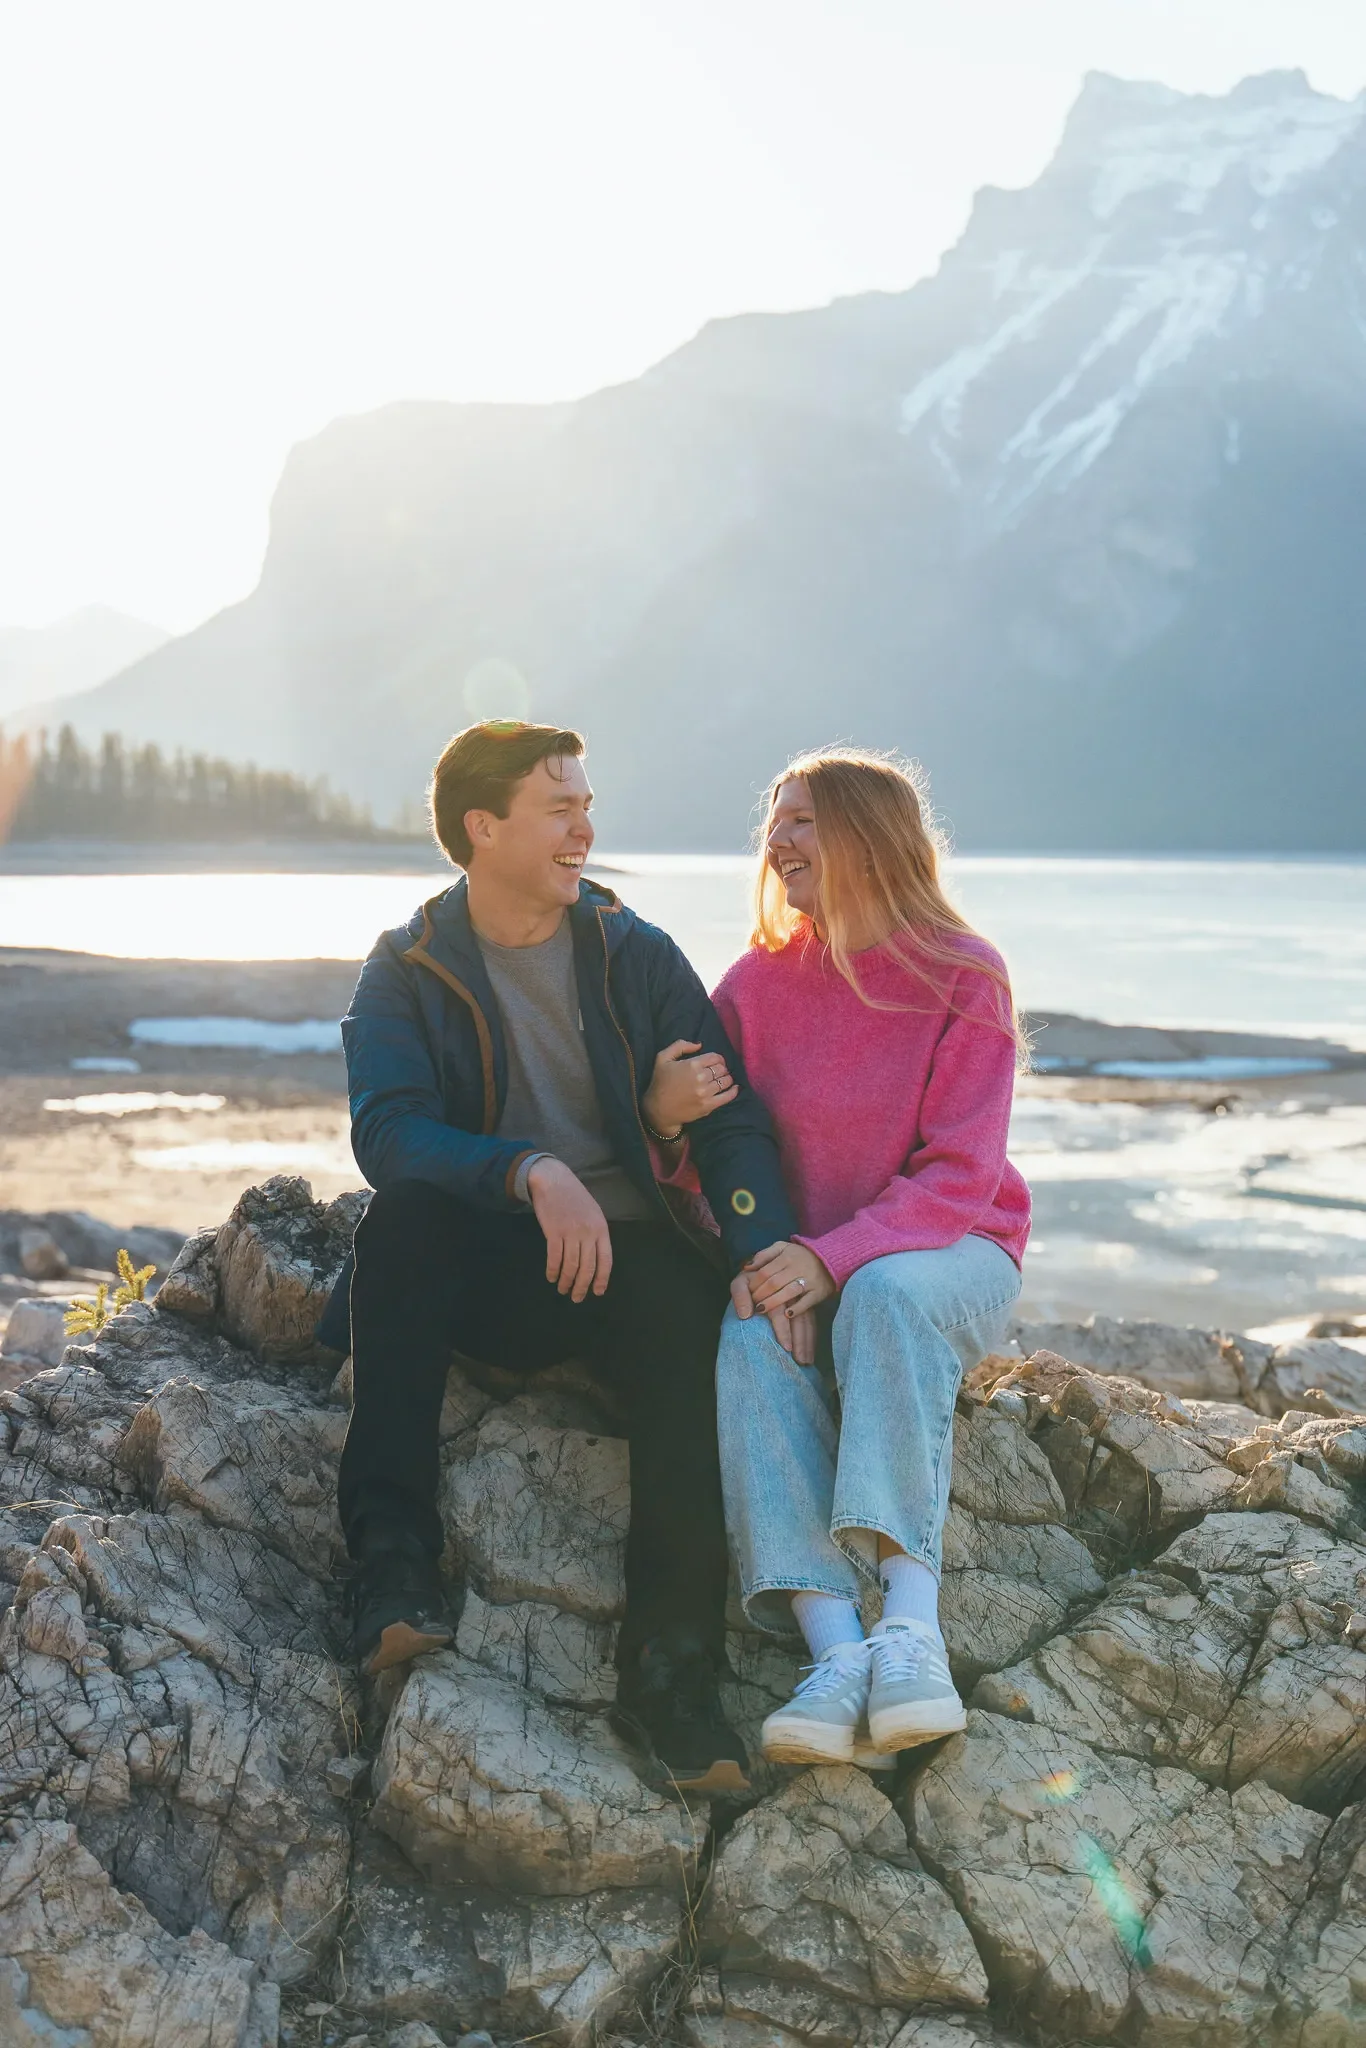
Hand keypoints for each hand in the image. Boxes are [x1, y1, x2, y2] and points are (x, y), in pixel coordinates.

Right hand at [526, 1158, 612, 1301]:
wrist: (553, 1180)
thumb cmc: (573, 1197)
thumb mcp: (593, 1213)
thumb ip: (595, 1234)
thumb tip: (594, 1259)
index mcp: (601, 1228)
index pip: (606, 1260)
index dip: (602, 1278)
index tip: (597, 1292)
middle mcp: (588, 1232)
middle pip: (587, 1267)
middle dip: (582, 1286)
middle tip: (577, 1298)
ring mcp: (571, 1232)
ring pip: (571, 1265)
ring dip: (566, 1281)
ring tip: (562, 1289)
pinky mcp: (553, 1232)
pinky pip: (554, 1258)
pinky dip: (553, 1270)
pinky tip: (551, 1277)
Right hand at [642, 1039, 736, 1135]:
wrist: (659, 1109)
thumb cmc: (660, 1082)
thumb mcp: (663, 1058)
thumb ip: (680, 1045)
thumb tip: (699, 1045)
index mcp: (692, 1065)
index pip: (715, 1057)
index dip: (718, 1058)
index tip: (716, 1062)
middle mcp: (700, 1078)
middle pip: (722, 1069)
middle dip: (721, 1068)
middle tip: (717, 1072)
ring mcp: (705, 1093)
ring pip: (726, 1081)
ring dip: (726, 1079)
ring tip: (723, 1080)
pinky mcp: (708, 1106)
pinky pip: (727, 1097)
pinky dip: (733, 1091)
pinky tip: (734, 1088)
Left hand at [729, 1266, 816, 1361]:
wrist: (758, 1274)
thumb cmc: (748, 1283)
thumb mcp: (740, 1284)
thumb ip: (740, 1296)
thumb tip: (745, 1314)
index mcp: (774, 1289)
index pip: (780, 1312)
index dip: (783, 1330)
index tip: (786, 1347)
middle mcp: (790, 1294)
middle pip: (799, 1319)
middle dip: (801, 1341)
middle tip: (801, 1361)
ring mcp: (799, 1300)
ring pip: (807, 1322)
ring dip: (807, 1342)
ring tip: (807, 1361)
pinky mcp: (804, 1305)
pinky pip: (811, 1322)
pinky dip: (811, 1338)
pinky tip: (811, 1352)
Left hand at [744, 1241, 834, 1321]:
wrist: (830, 1259)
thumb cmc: (800, 1256)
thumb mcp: (782, 1248)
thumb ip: (764, 1254)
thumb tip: (746, 1266)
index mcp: (787, 1256)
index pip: (765, 1271)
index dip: (754, 1283)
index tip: (748, 1292)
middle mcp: (797, 1267)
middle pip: (774, 1283)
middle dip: (760, 1294)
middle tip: (751, 1304)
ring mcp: (809, 1280)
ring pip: (788, 1292)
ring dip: (772, 1302)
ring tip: (761, 1310)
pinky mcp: (818, 1292)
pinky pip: (806, 1302)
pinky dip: (796, 1309)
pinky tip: (787, 1315)